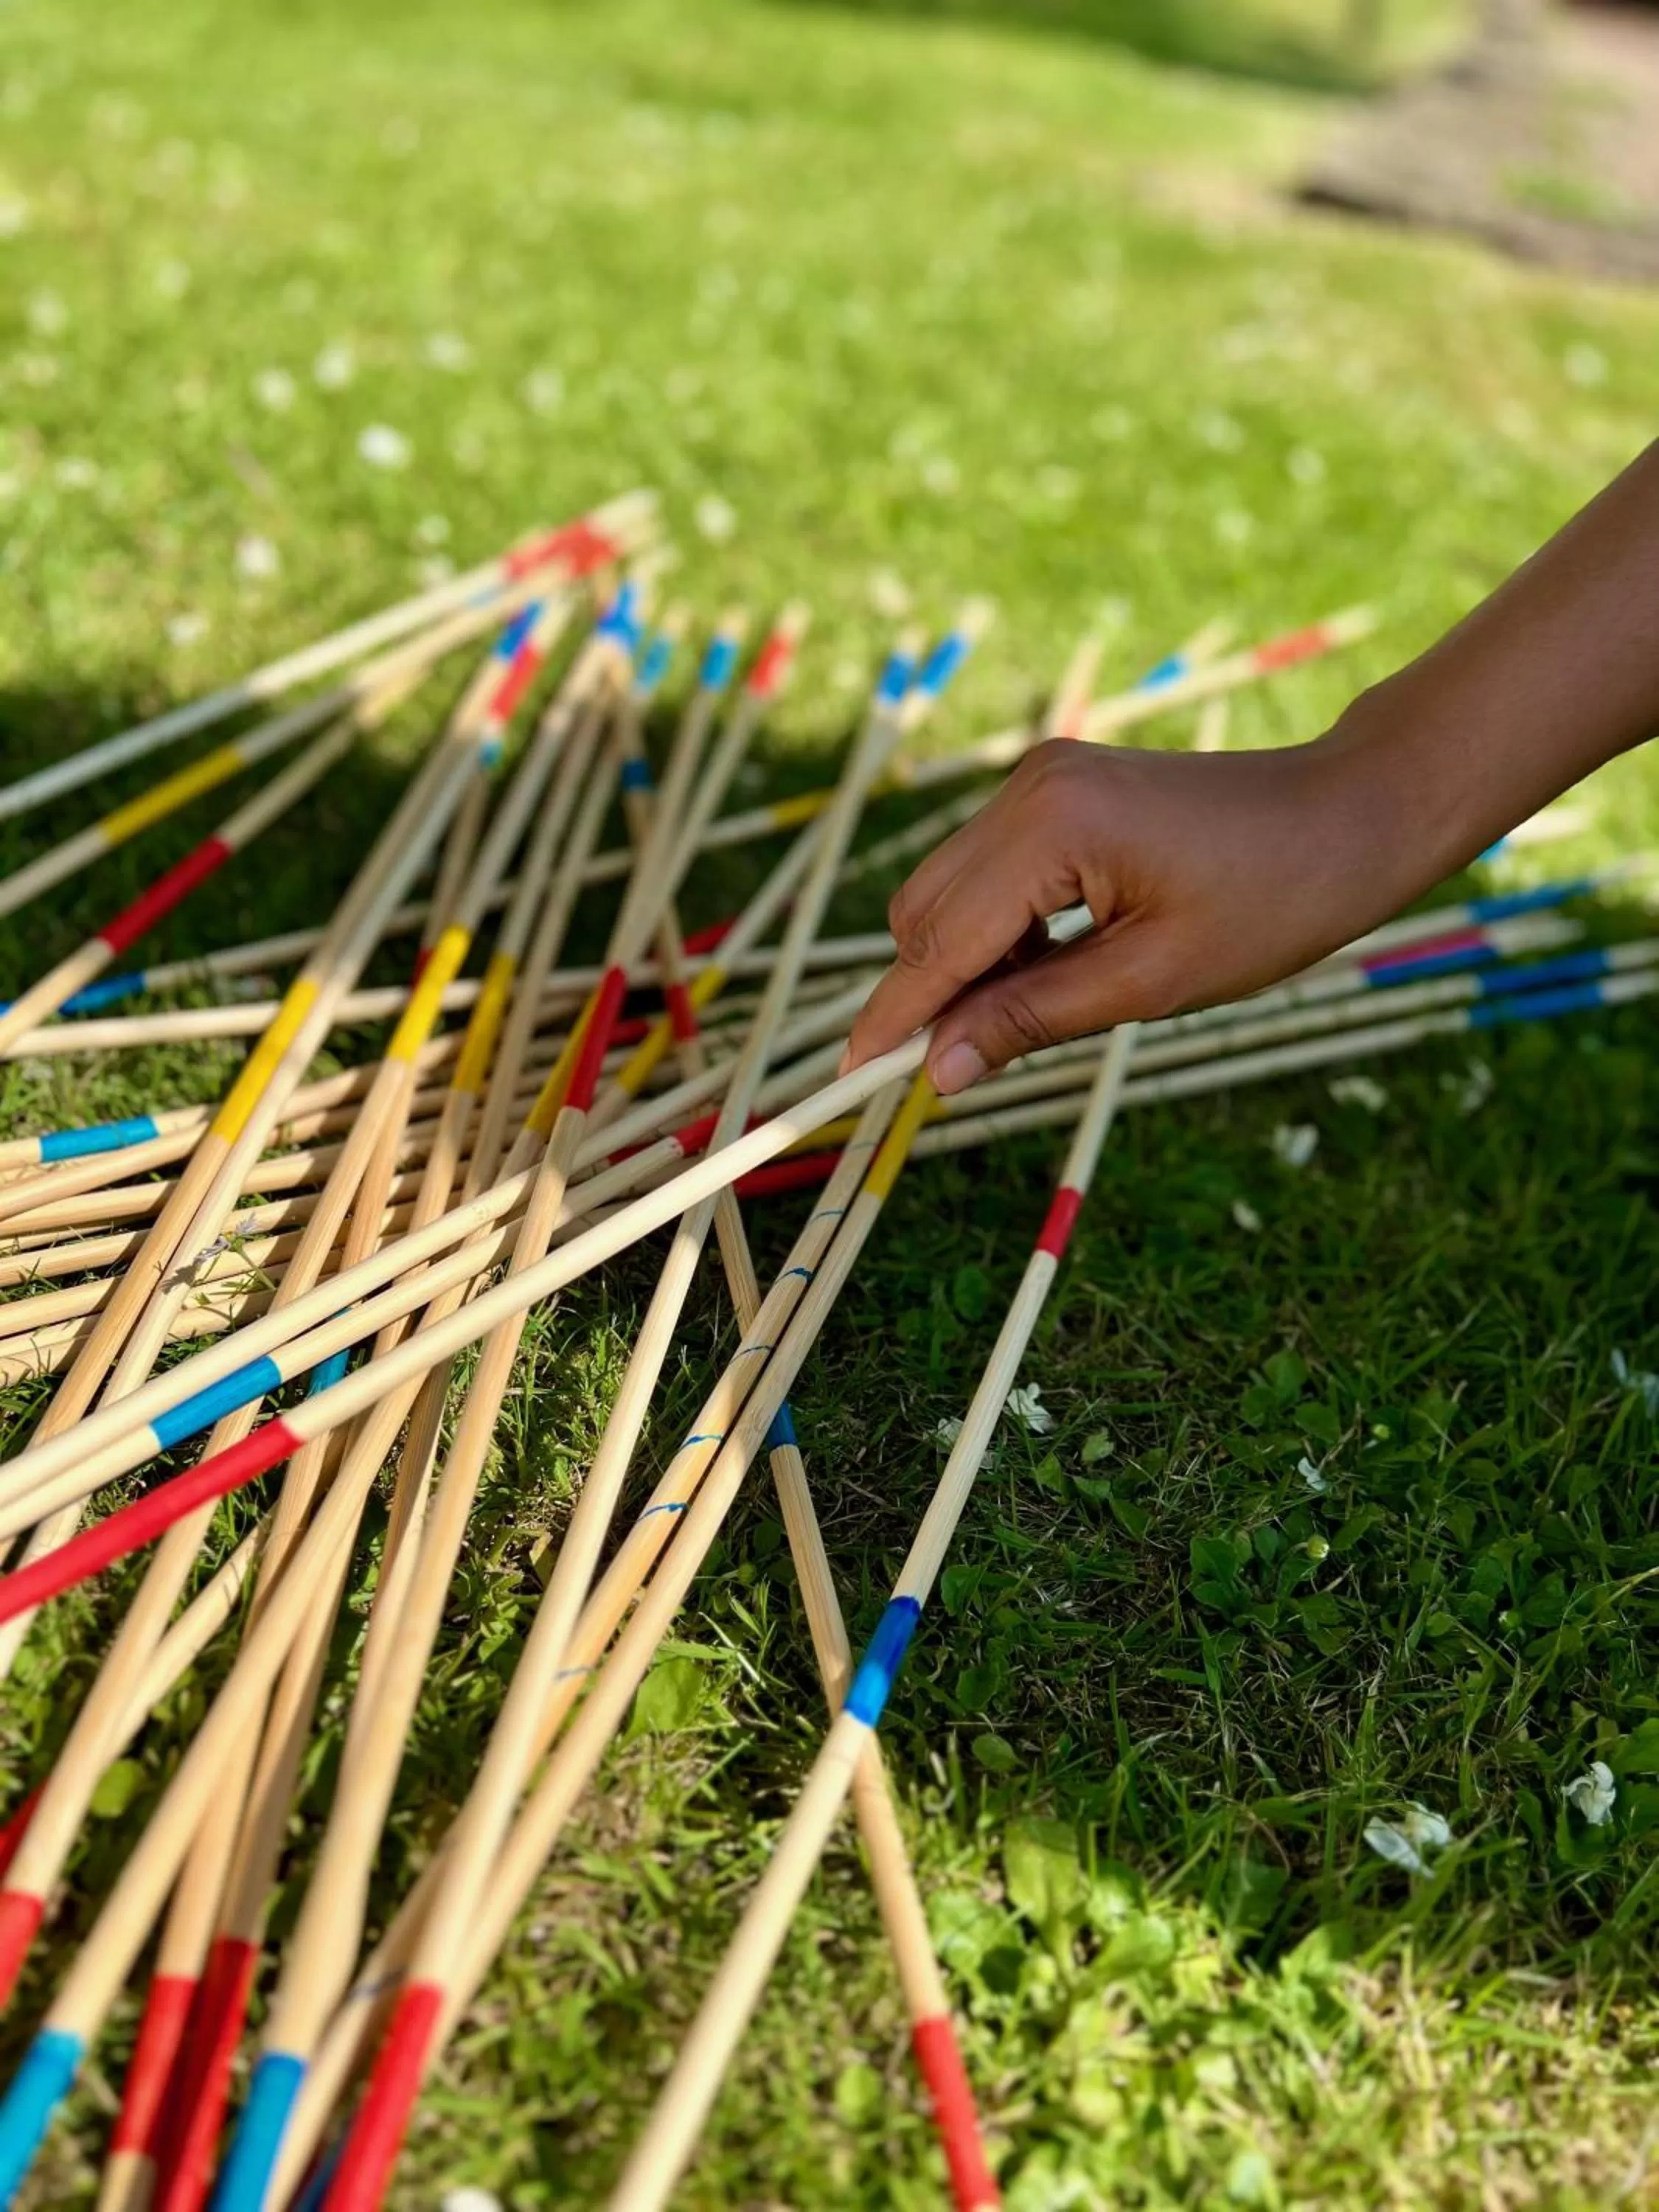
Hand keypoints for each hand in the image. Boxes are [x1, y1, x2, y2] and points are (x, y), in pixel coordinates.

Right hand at [842, 733, 1427, 1094]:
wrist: (1348, 813)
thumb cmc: (1274, 900)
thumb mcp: (1151, 982)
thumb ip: (1032, 1018)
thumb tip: (938, 1069)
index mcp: (1051, 826)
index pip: (941, 942)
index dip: (895, 1018)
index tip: (850, 1082)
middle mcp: (1028, 787)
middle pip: (922, 912)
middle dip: (928, 993)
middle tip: (957, 1071)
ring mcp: (1039, 779)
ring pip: (947, 892)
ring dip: (964, 964)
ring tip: (1031, 1015)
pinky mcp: (1055, 787)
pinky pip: (988, 870)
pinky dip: (996, 930)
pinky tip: (1049, 966)